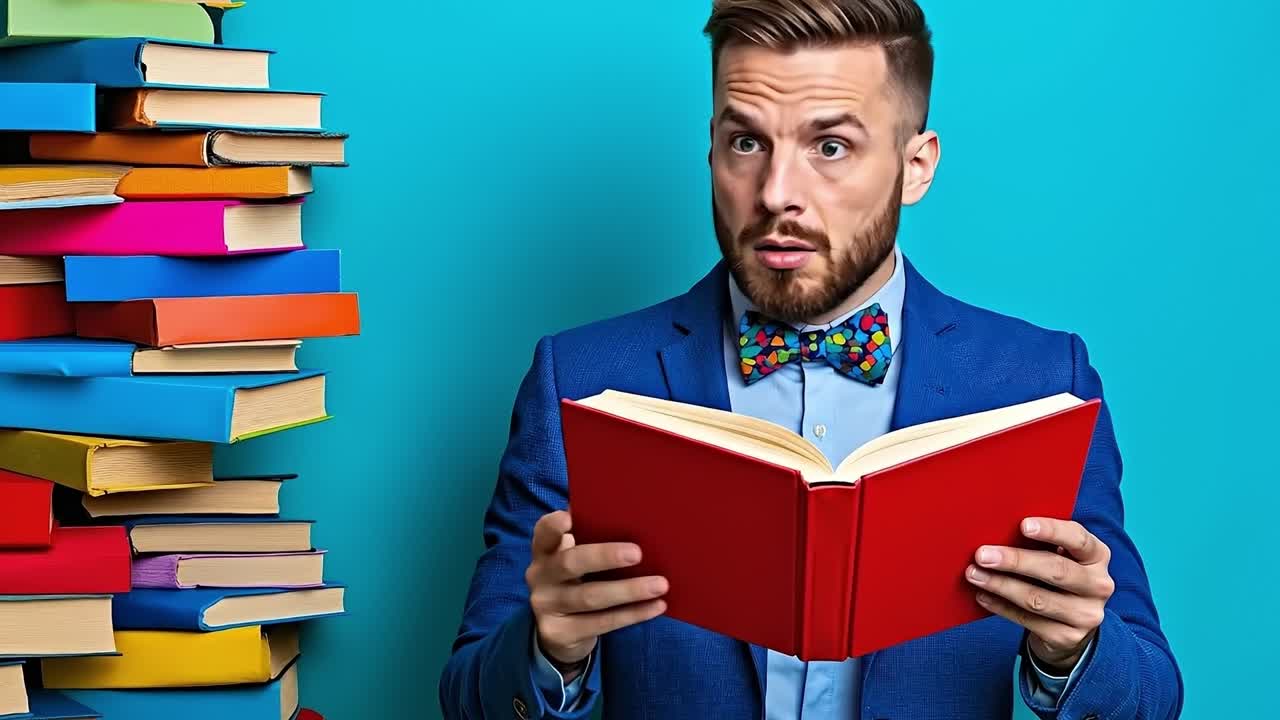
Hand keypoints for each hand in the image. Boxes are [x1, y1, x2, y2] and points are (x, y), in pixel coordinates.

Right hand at [525, 511, 668, 678]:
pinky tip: (656, 606)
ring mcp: (547, 607)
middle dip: (604, 556)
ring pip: (590, 597)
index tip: (569, 518)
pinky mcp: (560, 633)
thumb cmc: (577, 581)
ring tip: (660, 584)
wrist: (558, 631)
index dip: (553, 526)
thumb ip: (590, 539)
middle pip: (570, 563)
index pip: (543, 533)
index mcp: (545, 551)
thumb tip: (636, 519)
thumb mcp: (575, 558)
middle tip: (638, 553)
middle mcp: (540, 577)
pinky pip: (602, 623)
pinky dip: (633, 614)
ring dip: (628, 590)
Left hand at [965, 517, 1114, 673]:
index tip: (1023, 525)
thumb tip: (997, 528)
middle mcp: (1098, 585)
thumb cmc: (1056, 575)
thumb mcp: (1059, 555)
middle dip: (1015, 561)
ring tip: (974, 574)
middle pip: (1056, 570)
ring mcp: (1085, 615)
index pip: (1079, 539)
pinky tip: (982, 595)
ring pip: (1038, 599)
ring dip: (1001, 585)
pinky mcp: (1067, 637)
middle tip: (982, 555)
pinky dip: (1001, 606)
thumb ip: (1041, 543)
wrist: (1071, 625)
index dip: (1052, 530)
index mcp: (1097, 556)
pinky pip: (1027, 620)